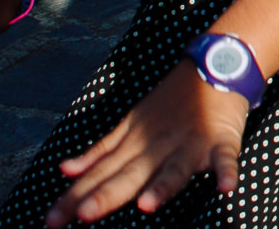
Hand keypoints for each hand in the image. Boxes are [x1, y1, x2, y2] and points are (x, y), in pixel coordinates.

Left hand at [48, 60, 245, 225]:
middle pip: (130, 174)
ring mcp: (189, 144)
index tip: (52, 219)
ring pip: (174, 169)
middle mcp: (157, 146)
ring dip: (162, 186)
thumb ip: (101, 151)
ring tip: (148, 205)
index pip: (100, 173)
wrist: (212, 65)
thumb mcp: (131, 124)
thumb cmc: (171, 102)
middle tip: (84, 214)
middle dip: (107, 194)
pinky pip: (225, 158)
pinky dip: (227, 171)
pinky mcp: (220, 140)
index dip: (76, 195)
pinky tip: (226, 187)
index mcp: (135, 143)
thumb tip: (65, 171)